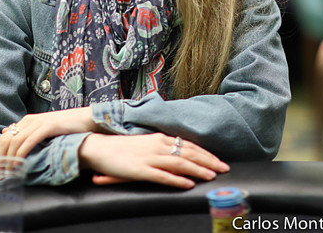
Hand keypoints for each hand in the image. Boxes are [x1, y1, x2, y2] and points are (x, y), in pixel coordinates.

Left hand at [0, 107, 96, 157]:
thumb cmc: (67, 128)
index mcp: (26, 121)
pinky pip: (29, 141)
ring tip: (7, 173)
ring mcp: (38, 122)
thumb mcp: (44, 131)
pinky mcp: (48, 126)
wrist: (86, 119)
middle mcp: (29, 120)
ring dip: (8, 159)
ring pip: (15, 141)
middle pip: (5, 139)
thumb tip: (10, 140)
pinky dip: (21, 154)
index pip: (4, 137)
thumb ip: (29, 135)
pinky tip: (19, 164)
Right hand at [79, 133, 229, 189]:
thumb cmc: (121, 148)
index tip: (219, 161)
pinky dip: (177, 180)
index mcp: (160, 138)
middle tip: (223, 169)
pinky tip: (188, 184)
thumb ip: (162, 147)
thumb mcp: (145, 143)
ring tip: (211, 176)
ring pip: (179, 163)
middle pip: (188, 153)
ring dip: (198, 169)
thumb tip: (179, 154)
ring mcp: (149, 157)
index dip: (206, 153)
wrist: (98, 148)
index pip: (189, 145)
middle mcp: (158, 145)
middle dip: (208, 161)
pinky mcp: (140, 170)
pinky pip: (162, 175)